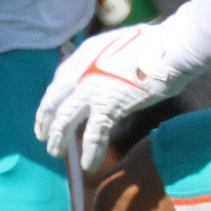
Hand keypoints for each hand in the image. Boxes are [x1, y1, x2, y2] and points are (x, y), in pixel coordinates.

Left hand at [36, 23, 193, 170]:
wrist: (167, 49)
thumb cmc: (153, 45)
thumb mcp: (118, 44)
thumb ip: (105, 60)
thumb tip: (105, 72)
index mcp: (84, 54)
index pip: (60, 78)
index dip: (53, 97)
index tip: (50, 109)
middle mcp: (82, 71)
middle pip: (55, 101)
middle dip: (46, 120)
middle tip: (42, 135)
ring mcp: (92, 90)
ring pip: (66, 120)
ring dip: (59, 139)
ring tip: (55, 153)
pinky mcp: (108, 107)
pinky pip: (94, 135)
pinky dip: (91, 152)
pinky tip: (89, 165)